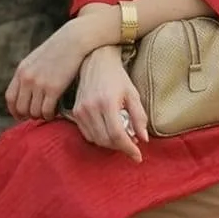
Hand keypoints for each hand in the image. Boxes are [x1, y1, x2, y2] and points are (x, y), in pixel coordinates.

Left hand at [5, 23, 93, 122]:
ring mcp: (40, 84)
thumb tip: (24, 90)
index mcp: (21, 71)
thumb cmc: (57, 50)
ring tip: (48, 113)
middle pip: (20, 108)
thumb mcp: (36, 59)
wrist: (73, 40)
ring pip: (34, 112)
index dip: (14, 110)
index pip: (10, 98)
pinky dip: (50, 115)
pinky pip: (47, 111)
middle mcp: (27, 78)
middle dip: (28, 116)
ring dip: (41, 116)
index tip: (21, 116)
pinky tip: (55, 112)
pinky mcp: (54, 88)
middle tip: (38, 115)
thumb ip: (28, 73)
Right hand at [70, 46, 149, 162]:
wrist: (97, 61)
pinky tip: (108, 132)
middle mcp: (91, 107)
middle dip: (121, 148)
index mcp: (107, 102)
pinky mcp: (75, 111)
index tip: (138, 156)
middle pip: (106, 140)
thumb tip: (143, 139)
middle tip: (132, 145)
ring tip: (122, 138)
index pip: (117, 135)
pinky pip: (87, 134)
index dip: (128, 149)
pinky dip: (99, 138)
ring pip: (96, 140)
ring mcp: (81, 110)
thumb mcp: (133, 94)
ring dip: (110, 144)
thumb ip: (139, 117)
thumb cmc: (117, 77)